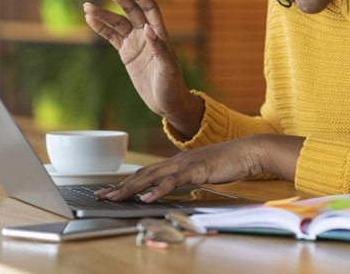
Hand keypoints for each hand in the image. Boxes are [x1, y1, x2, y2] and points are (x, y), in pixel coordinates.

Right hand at [84, 0, 203, 137]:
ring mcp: (135, 42)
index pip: (148, 7)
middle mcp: (147, 34)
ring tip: (86, 6)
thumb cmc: (172, 86)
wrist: (166, 103)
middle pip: (130, 8)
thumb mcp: (168, 69)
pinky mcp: (126, 53)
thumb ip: (159, 49)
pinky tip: (89, 19)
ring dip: (102, 13)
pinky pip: (111, 37)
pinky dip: (100, 28)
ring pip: (117, 22)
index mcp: (160, 34)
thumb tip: (148, 29)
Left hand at [95, 134, 305, 201]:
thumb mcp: (203, 172)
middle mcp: (176, 160)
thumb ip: (188, 178)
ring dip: (130, 188)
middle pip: (142, 174)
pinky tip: (146, 198)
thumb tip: (177, 187)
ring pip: (151, 177)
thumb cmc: (229, 162)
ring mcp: (184, 164)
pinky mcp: (195, 170)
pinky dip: (157, 190)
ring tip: (114, 198)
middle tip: (101, 195)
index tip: (111, 190)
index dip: (127, 181)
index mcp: (176, 161)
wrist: (249, 151)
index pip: (146, 172)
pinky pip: (172, 182)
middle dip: (119, 185)